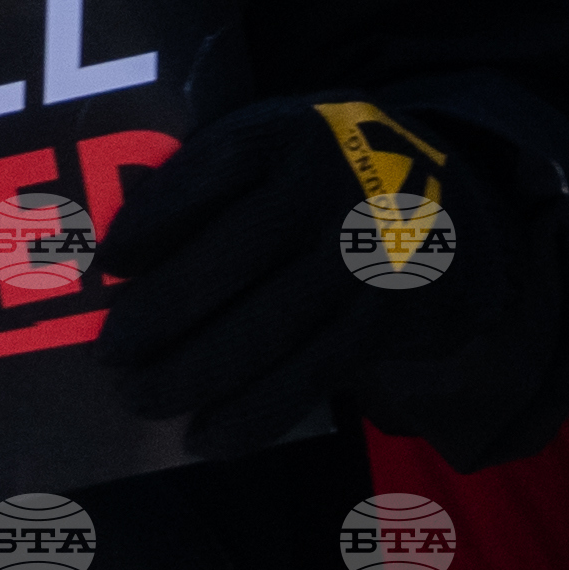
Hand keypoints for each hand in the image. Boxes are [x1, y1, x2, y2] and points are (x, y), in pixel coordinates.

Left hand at [98, 96, 514, 461]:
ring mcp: (366, 257)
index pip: (215, 169)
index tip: (107, 263)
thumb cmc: (328, 180)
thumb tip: (115, 244)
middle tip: (109, 355)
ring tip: (139, 400)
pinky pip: (307, 377)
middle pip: (231, 256)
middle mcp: (334, 187)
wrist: (460, 211)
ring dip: (192, 375)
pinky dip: (250, 414)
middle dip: (160, 313)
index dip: (155, 217)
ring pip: (265, 329)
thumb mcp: (285, 142)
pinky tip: (204, 437)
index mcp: (295, 132)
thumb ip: (216, 169)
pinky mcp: (388, 320)